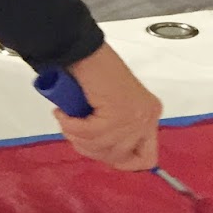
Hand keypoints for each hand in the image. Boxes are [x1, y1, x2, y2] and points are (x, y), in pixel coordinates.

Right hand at [53, 43, 161, 170]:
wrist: (83, 51)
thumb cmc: (90, 74)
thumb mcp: (109, 108)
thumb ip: (113, 130)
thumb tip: (102, 153)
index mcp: (149, 116)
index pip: (146, 158)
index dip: (120, 162)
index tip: (97, 150)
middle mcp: (148, 117)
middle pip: (119, 157)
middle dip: (90, 149)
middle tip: (74, 132)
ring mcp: (136, 116)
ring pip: (102, 146)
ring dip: (76, 136)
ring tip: (66, 119)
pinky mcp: (119, 113)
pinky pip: (89, 134)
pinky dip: (70, 126)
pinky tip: (63, 113)